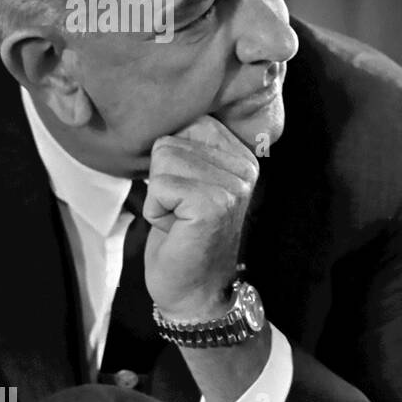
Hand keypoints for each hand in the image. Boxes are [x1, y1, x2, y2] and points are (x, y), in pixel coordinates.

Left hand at [143, 115, 259, 320]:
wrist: (195, 291)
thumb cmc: (183, 236)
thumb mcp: (192, 181)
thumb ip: (190, 148)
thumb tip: (159, 110)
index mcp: (243, 155)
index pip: (189, 123)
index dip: (172, 159)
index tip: (187, 192)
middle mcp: (245, 167)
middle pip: (171, 139)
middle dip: (162, 176)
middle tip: (182, 209)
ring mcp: (233, 185)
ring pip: (163, 158)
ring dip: (158, 194)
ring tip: (179, 218)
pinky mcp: (213, 204)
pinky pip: (160, 184)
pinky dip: (156, 210)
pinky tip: (175, 228)